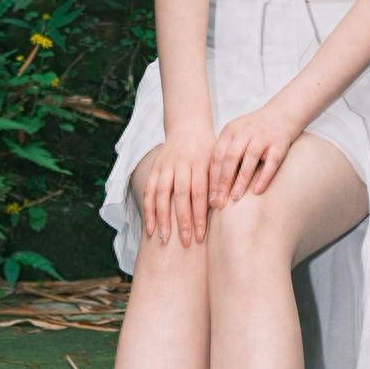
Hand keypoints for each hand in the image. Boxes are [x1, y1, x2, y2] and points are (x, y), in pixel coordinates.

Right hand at [143, 121, 216, 248]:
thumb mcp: (218, 159)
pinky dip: (148, 210)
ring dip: (162, 218)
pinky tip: (150, 228)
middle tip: (186, 242)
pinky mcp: (155, 168)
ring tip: (164, 239)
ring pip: (161, 193)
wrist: (188, 126)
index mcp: (200, 161)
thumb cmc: (209, 150)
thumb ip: (219, 180)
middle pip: (181, 195)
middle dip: (183, 220)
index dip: (200, 215)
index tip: (201, 236)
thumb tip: (221, 206)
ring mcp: (166, 165)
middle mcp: (182, 163)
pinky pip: (149, 190)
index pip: (200, 192)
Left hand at [209, 103, 298, 206]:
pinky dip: (264, 177)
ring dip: (241, 180)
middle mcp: (246, 131)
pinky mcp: (279, 143)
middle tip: (218, 202)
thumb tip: (210, 187)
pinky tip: (257, 191)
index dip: (212, 178)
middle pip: (230, 158)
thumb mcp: (235, 136)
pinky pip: (271, 162)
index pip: (217, 156)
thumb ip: (223, 155)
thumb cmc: (253, 131)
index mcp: (230, 130)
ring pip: (250, 158)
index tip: (208, 198)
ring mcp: (263, 137)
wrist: (281, 114)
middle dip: (223, 182)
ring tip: (235, 198)